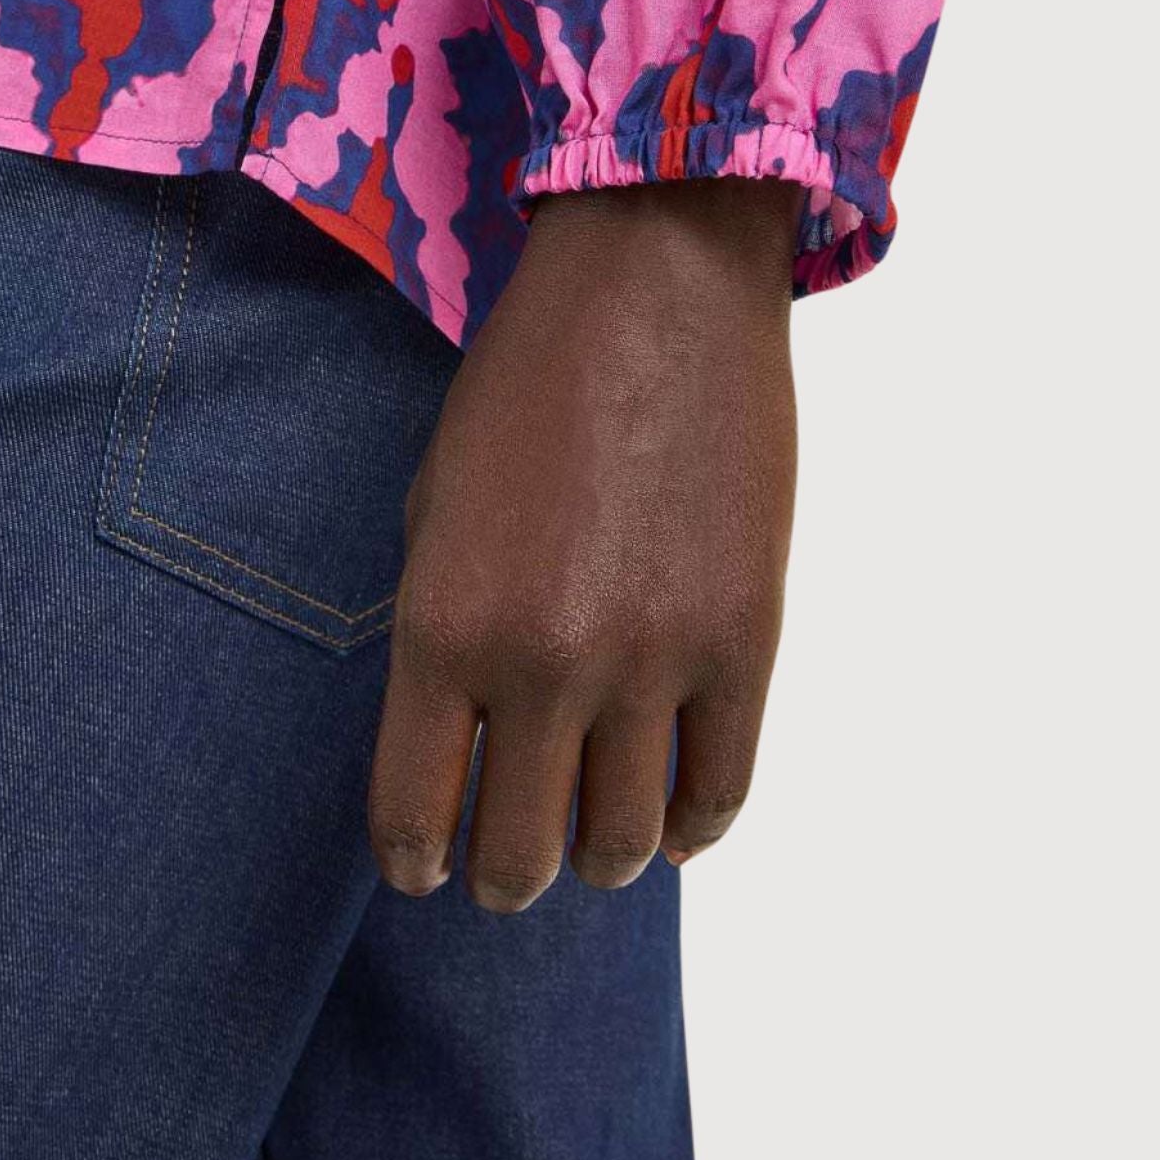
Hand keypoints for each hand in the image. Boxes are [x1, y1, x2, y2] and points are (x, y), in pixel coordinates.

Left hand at [368, 176, 798, 911]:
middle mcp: (544, 660)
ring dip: (596, 859)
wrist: (655, 283)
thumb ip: (440, 631)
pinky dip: (689, 825)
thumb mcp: (435, 501)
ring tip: (587, 841)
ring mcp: (655, 658)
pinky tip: (668, 813)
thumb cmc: (527, 381)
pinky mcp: (746, 641)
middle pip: (521, 854)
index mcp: (443, 623)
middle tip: (505, 867)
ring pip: (622, 844)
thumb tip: (461, 742)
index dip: (416, 859)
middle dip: (503, 876)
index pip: (413, 815)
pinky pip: (721, 794)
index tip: (424, 868)